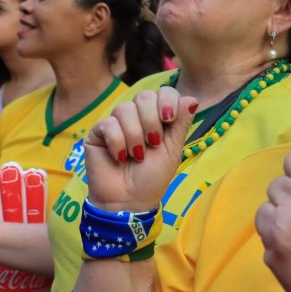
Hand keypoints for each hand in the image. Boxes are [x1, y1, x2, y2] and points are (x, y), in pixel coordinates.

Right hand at [83, 89, 197, 211]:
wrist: (130, 200)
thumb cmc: (153, 177)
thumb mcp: (173, 150)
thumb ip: (181, 123)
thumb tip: (192, 99)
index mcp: (158, 117)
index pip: (164, 91)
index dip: (167, 101)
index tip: (169, 120)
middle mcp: (137, 116)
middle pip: (144, 96)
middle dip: (151, 122)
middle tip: (153, 144)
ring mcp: (116, 122)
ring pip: (125, 109)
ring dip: (135, 136)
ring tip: (136, 156)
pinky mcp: (98, 132)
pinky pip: (108, 124)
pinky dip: (118, 143)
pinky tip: (119, 158)